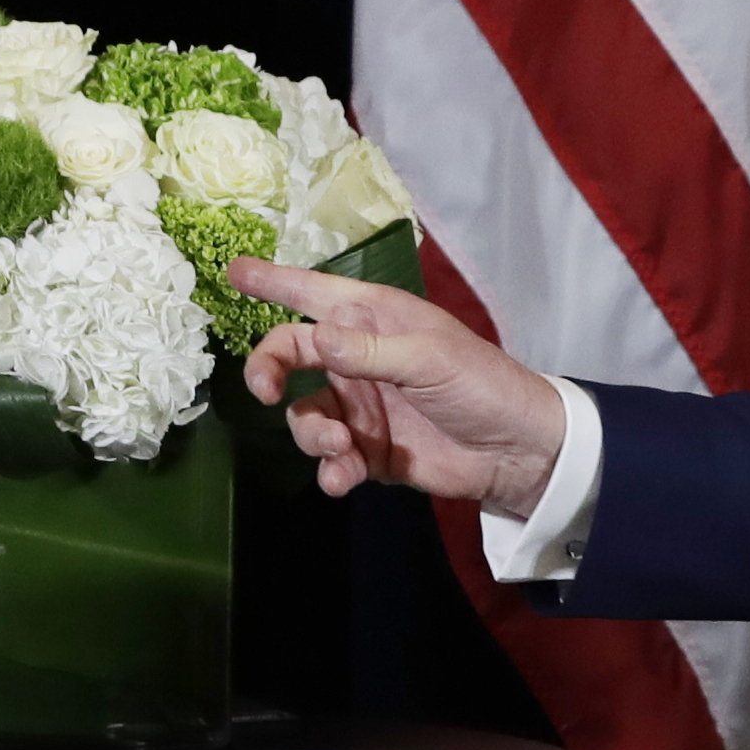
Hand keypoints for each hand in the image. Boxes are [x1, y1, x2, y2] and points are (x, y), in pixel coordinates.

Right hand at [226, 260, 571, 509]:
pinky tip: (344, 478)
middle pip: (291, 356)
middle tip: (265, 391)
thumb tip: (309, 336)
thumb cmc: (479, 384)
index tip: (232, 270)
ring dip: (313, 433)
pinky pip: (330, 459)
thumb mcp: (426, 358)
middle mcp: (358, 359)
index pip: (313, 294)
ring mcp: (361, 407)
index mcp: (374, 320)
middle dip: (270, 371)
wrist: (517, 451)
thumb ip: (365, 350)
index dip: (273, 281)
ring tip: (343, 446)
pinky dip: (331, 469)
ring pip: (306, 415)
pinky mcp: (368, 452)